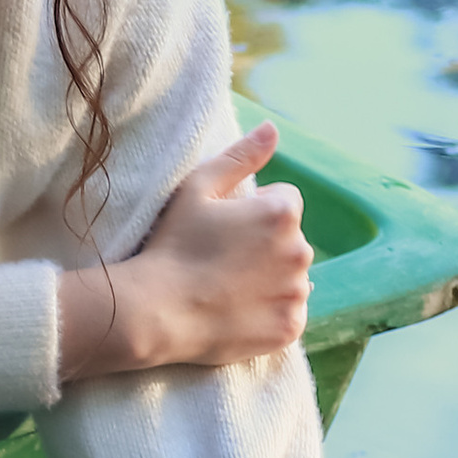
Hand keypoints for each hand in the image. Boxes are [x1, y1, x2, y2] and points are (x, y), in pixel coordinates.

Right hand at [58, 124, 313, 382]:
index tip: (224, 229)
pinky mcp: (290, 329)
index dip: (253, 212)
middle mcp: (300, 252)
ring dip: (270, 280)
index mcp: (282, 213)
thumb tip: (274, 128)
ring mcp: (297, 294)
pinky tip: (238, 312)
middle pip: (290, 241)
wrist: (157, 311)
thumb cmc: (173, 245)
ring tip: (228, 289)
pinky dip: (270, 313)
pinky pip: (289, 314)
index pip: (285, 201)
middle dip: (266, 246)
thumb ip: (241, 156)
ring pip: (291, 278)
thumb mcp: (197, 188)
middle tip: (222, 261)